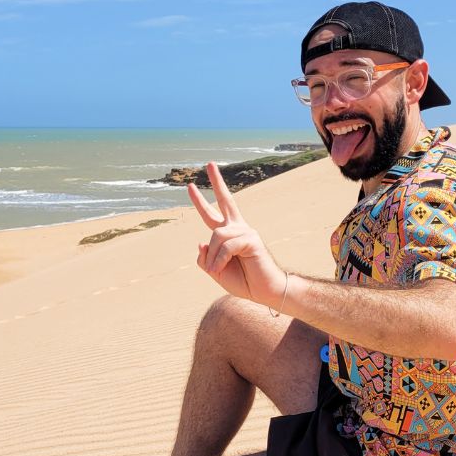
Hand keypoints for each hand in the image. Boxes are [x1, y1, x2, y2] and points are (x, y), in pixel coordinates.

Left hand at [188, 163, 285, 306]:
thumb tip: (201, 242)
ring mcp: (246, 231)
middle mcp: (238, 229)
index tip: (191, 186)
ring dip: (213, 256)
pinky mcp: (251, 238)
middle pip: (226, 200)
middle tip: (208, 163)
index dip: (200, 201)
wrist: (264, 292)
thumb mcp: (215, 270)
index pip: (212, 214)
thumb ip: (205, 257)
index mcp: (229, 235)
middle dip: (216, 182)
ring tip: (218, 269)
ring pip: (216, 235)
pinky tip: (221, 268)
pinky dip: (220, 259)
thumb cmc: (244, 282)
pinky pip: (226, 246)